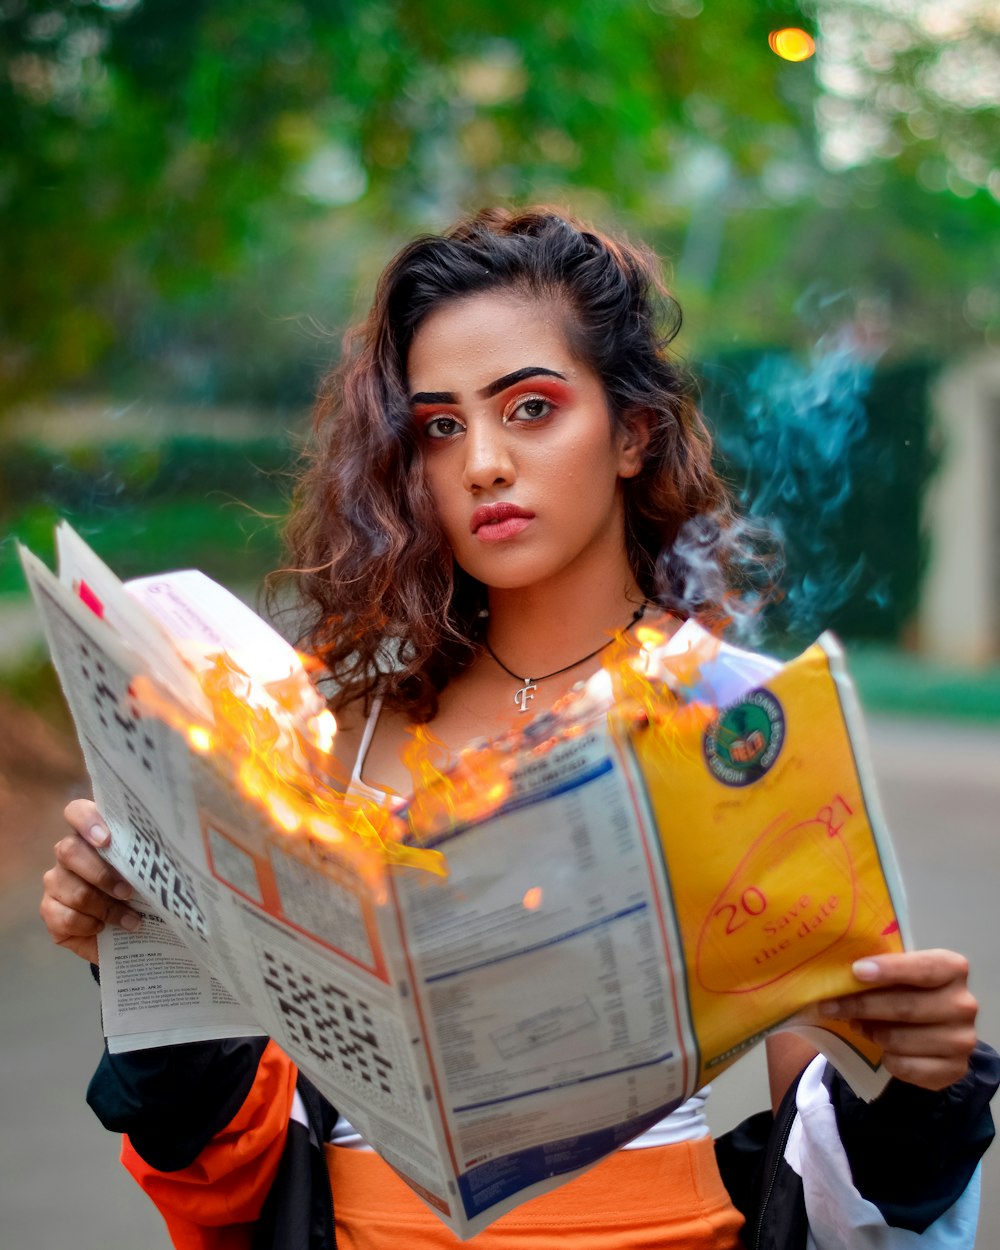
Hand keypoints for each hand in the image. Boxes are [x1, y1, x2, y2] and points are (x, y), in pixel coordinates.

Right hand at [40, 799, 141, 963]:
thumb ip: (152, 858)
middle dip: (100, 873)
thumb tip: (182, 852)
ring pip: (65, 885)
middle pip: (68, 849)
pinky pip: (62, 915)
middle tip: (128, 891)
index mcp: (94, 834)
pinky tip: (104, 928)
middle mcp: (70, 853)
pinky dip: (88, 924)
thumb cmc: (144, 892)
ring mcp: (57, 881)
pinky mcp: (50, 910)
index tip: (106, 839)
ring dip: (101, 905)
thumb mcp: (151, 873)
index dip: (87, 821)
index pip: (76, 811)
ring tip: (130, 919)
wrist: (131, 933)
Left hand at [819, 949, 977, 1090]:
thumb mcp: (898, 972)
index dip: (890, 970)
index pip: (923, 969)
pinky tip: (880, 1049)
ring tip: (857, 1025)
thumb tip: (836, 973)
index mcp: (952, 969)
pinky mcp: (954, 1070)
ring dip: (870, 1033)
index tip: (856, 971)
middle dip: (861, 1006)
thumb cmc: (907, 990)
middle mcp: (964, 1004)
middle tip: (829, 1005)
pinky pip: (906, 1067)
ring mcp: (962, 1040)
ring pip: (900, 1039)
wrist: (932, 1029)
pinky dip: (886, 1058)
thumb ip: (879, 969)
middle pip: (905, 1007)